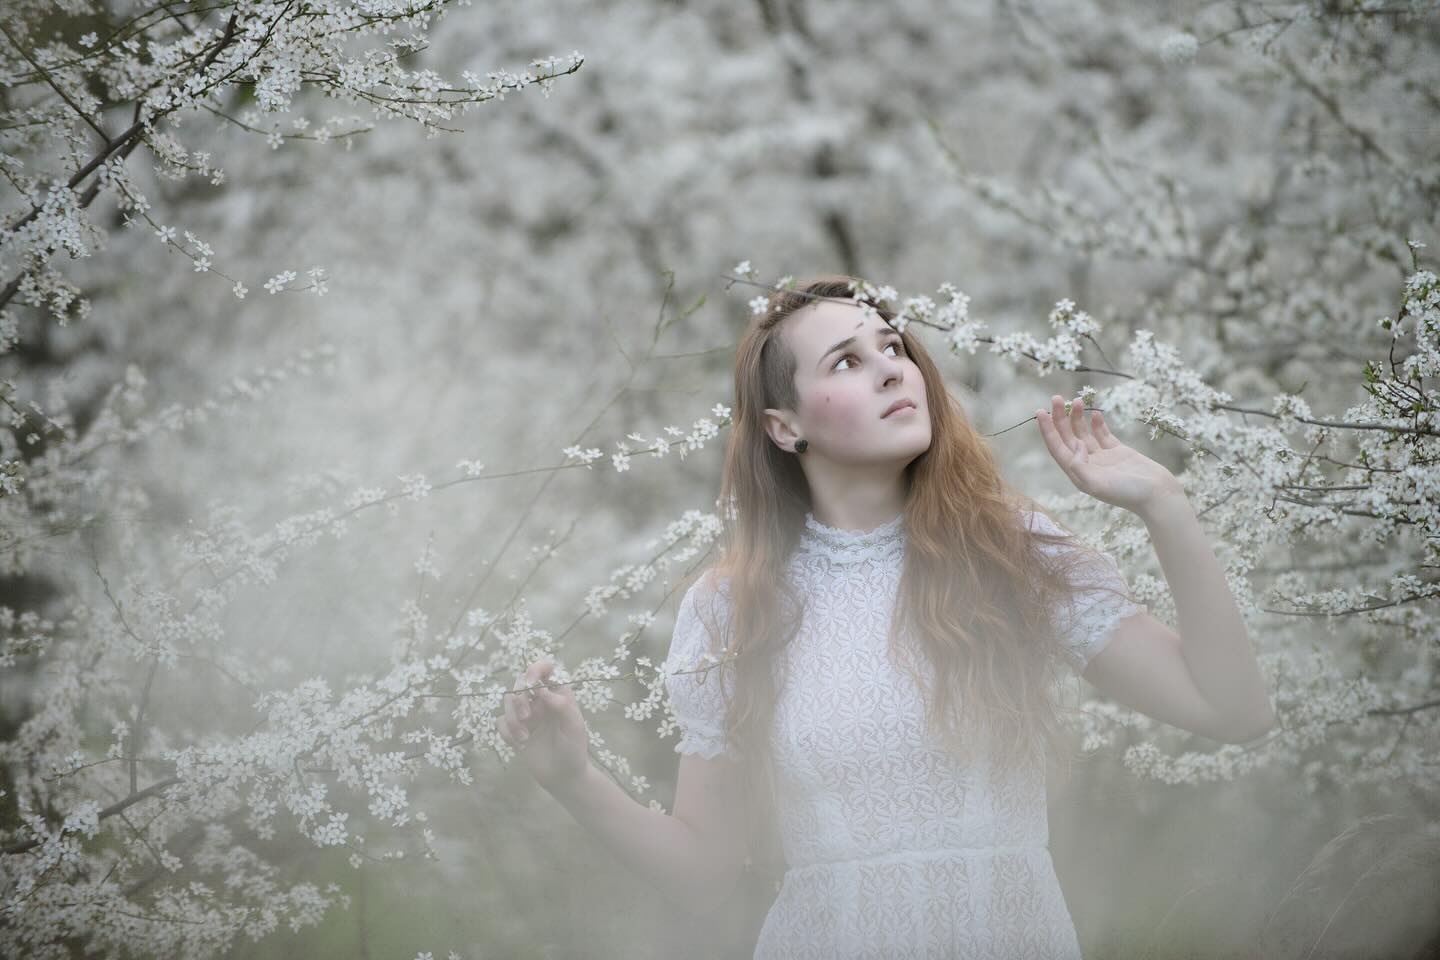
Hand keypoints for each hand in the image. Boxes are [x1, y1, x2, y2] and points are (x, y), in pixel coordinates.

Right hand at [498, 658, 590, 794]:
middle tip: (527, 717)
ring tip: (525, 737)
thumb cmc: (573, 748)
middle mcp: (539, 700)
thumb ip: (562, 704)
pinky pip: (501, 721)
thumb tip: (542, 690)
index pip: (544, 669)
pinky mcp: (514, 730)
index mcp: (557, 694)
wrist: (562, 776)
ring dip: (513, 718)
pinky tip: (520, 744)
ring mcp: (526, 714)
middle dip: (519, 698)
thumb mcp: (574, 726)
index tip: (532, 684)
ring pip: (507, 701)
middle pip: (520, 682)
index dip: (535, 669)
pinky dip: (507, 731)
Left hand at [1035, 393, 1181, 516]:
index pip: (1057, 448)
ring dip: (1078, 417)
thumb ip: (1080, 466)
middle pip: (1067, 438)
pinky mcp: (1118, 452)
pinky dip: (1097, 424)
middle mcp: (1087, 465)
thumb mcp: (1098, 484)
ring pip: (1084, 434)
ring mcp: (1102, 458)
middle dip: (1060, 418)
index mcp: (1078, 474)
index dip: (1047, 430)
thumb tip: (1074, 445)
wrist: (1158, 494)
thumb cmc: (1128, 492)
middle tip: (1057, 397)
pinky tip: (1094, 414)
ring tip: (1078, 400)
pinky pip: (1103, 435)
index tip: (1040, 411)